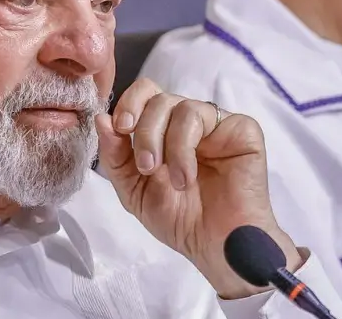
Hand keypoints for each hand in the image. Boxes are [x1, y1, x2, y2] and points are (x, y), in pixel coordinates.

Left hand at [96, 79, 300, 298]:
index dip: (130, 103)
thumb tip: (101, 119)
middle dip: (145, 131)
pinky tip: (187, 176)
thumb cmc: (180, 220)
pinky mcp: (240, 128)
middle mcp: (189, 122)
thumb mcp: (134, 190)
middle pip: (159, 98)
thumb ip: (116, 156)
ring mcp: (216, 123)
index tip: (120, 127)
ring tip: (174, 181)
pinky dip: (186, 147)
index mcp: (165, 131)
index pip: (145, 96)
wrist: (216, 245)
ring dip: (167, 145)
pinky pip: (205, 116)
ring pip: (181, 106)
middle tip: (147, 167)